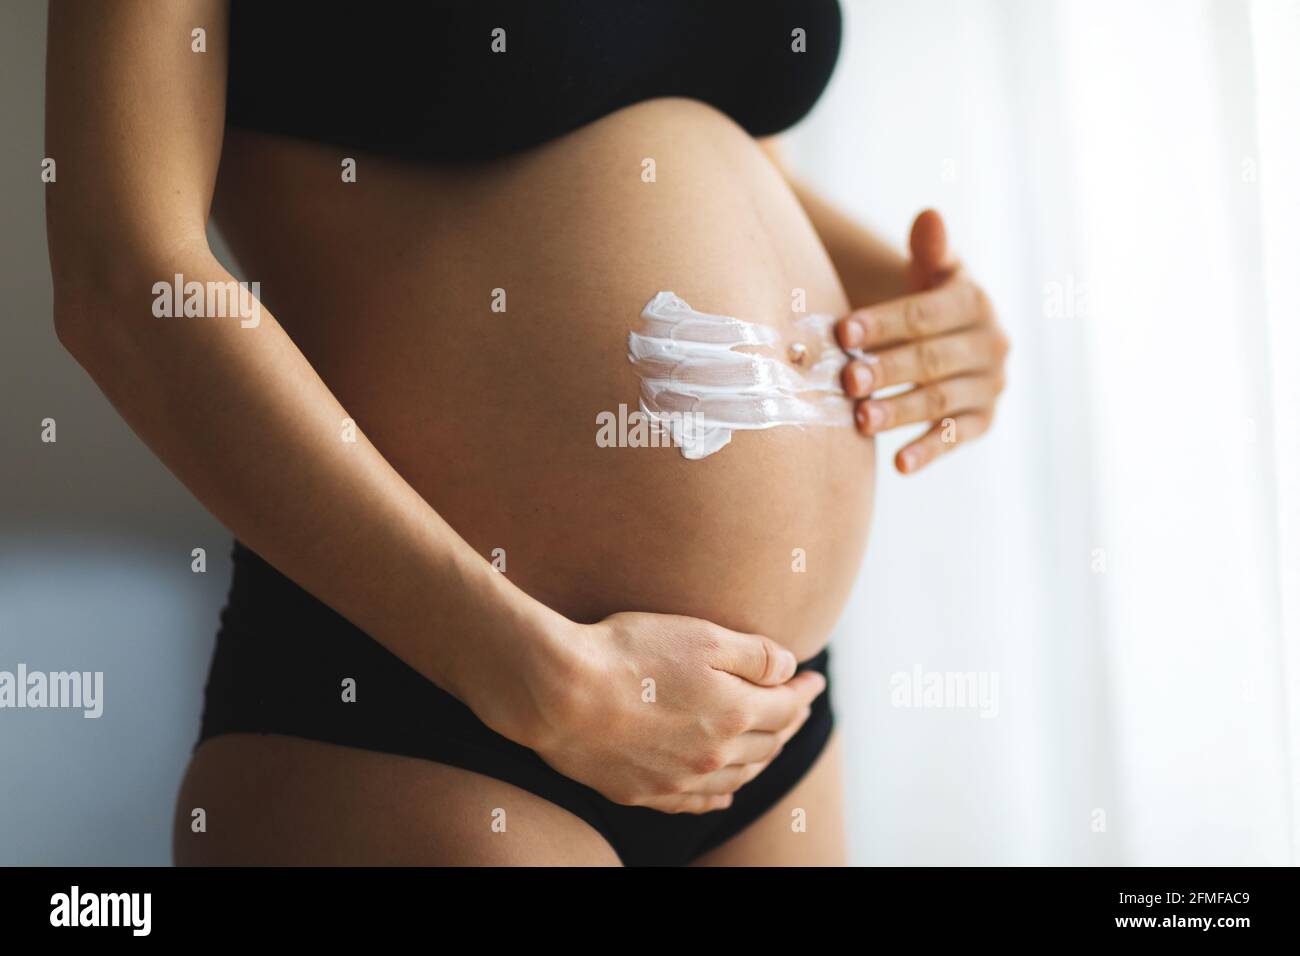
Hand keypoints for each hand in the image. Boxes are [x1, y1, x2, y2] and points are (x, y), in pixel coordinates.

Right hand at [508, 611, 825, 813]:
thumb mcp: (701, 635)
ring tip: (769, 743)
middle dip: (788, 722)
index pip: (786, 706)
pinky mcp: (643, 792)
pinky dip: (720, 796)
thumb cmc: (628, 654)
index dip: (803, 691)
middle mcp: (714, 756)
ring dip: (760, 758)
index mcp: (734, 713)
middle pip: (766, 744)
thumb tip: (789, 669)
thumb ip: (753, 655)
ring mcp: (678, 780)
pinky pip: (697, 803)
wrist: (558, 692)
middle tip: (796, 706)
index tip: (813, 679)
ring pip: (737, 777)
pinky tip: (725, 793)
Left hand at [836, 209, 1008, 473]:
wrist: (954, 335)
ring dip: (899, 412)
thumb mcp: (931, 271)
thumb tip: (929, 215)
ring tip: (859, 420)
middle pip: (931, 360)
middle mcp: (991, 345)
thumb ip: (929, 250)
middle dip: (886, 371)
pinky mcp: (984, 420)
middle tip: (845, 380)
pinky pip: (957, 438)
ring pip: (940, 401)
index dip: (884, 323)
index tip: (842, 332)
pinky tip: (899, 464)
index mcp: (974, 303)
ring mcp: (990, 385)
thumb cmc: (928, 300)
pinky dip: (929, 451)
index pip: (925, 314)